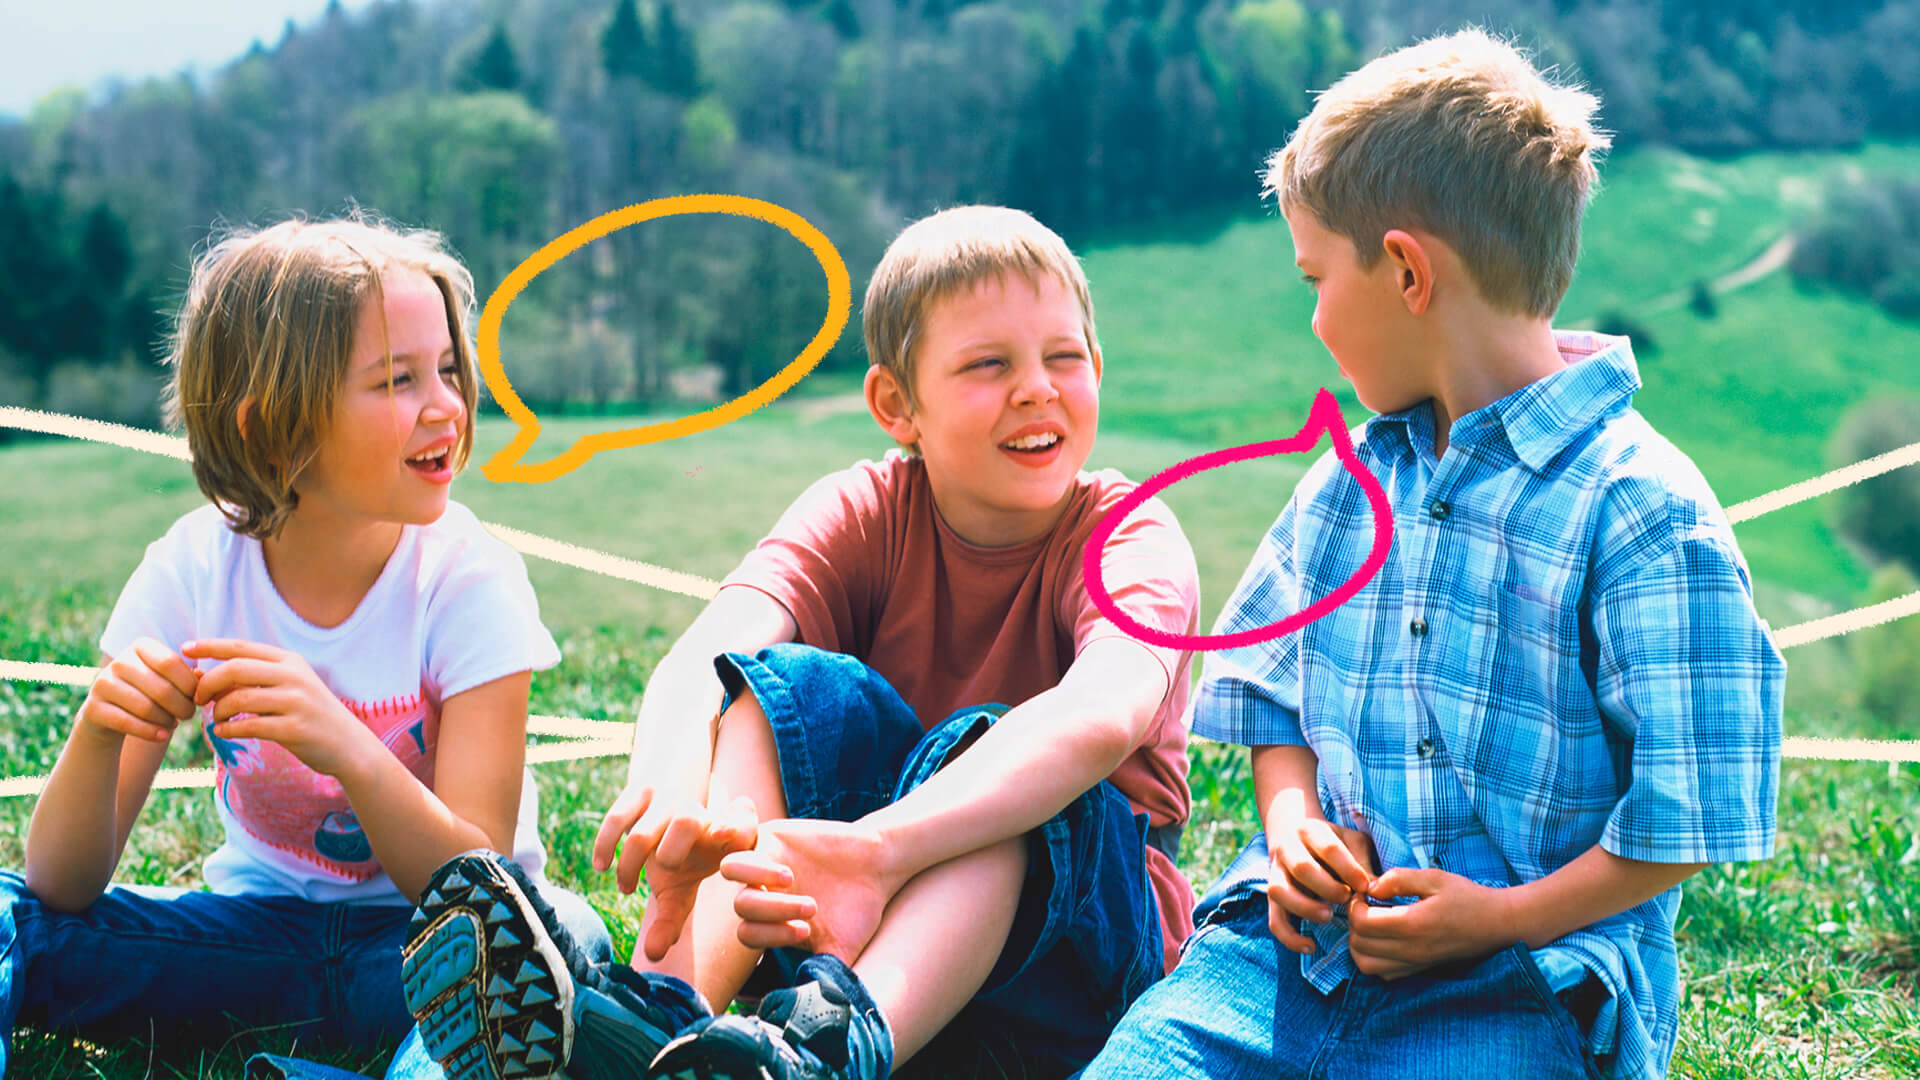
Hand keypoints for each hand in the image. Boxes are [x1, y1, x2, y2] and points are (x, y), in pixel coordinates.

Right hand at [78, 638, 199, 744]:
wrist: (110, 713)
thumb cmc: (150, 692)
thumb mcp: (168, 679)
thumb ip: (188, 676)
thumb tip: (204, 678)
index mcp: (140, 647)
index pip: (170, 663)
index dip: (190, 684)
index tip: (198, 698)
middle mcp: (119, 662)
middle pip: (161, 689)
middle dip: (182, 707)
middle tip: (189, 715)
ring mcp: (102, 684)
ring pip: (146, 708)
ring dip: (167, 720)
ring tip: (173, 723)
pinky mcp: (93, 708)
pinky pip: (127, 723)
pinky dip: (150, 732)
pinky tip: (162, 736)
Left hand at [183, 639, 375, 779]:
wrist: (348, 745)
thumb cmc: (310, 715)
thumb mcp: (289, 687)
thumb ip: (254, 679)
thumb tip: (204, 675)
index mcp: (290, 661)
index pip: (241, 647)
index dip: (210, 645)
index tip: (185, 648)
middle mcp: (294, 677)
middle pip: (235, 669)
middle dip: (208, 683)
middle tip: (199, 699)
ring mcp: (296, 703)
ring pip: (238, 699)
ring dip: (218, 711)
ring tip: (217, 719)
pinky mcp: (294, 730)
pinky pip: (247, 726)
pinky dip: (227, 730)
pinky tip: (224, 732)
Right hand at [598, 783, 758, 961]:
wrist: (667, 796)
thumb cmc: (679, 856)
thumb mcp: (681, 886)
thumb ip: (672, 920)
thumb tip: (652, 957)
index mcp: (721, 834)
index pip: (742, 822)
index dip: (737, 828)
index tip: (721, 839)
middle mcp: (696, 813)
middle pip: (689, 821)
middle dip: (673, 851)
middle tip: (664, 872)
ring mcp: (667, 799)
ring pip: (646, 829)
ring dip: (631, 863)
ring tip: (627, 889)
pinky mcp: (638, 791)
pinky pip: (618, 817)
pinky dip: (606, 845)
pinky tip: (601, 867)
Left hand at [720, 818, 900, 962]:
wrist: (878, 864)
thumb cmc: (859, 910)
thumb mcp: (842, 949)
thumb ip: (820, 975)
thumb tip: (804, 1004)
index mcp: (772, 922)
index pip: (748, 934)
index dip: (771, 936)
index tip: (805, 933)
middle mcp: (762, 893)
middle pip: (742, 905)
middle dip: (774, 910)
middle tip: (811, 907)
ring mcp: (763, 862)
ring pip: (732, 872)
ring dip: (758, 880)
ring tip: (790, 880)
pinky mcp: (769, 836)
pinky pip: (740, 841)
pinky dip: (750, 853)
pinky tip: (784, 867)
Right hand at [1264, 804, 1377, 954]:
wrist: (1294, 836)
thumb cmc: (1333, 844)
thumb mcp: (1352, 842)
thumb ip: (1363, 862)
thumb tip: (1377, 890)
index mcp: (1310, 831)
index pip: (1328, 847)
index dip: (1348, 868)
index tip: (1366, 886)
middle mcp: (1288, 849)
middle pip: (1302, 867)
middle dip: (1327, 887)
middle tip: (1346, 898)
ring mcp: (1275, 874)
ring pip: (1279, 891)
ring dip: (1304, 907)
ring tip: (1328, 916)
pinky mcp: (1272, 898)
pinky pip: (1274, 920)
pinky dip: (1289, 936)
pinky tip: (1310, 946)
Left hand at [1346, 867, 1515, 978]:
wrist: (1497, 924)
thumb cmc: (1467, 897)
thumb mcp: (1434, 877)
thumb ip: (1399, 878)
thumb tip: (1371, 887)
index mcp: (1412, 924)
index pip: (1361, 923)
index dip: (1353, 905)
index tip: (1364, 892)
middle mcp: (1410, 950)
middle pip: (1358, 945)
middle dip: (1352, 923)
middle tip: (1364, 905)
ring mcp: (1415, 963)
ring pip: (1366, 965)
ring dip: (1358, 943)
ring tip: (1370, 922)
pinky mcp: (1419, 969)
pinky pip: (1383, 973)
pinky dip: (1373, 958)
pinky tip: (1383, 938)